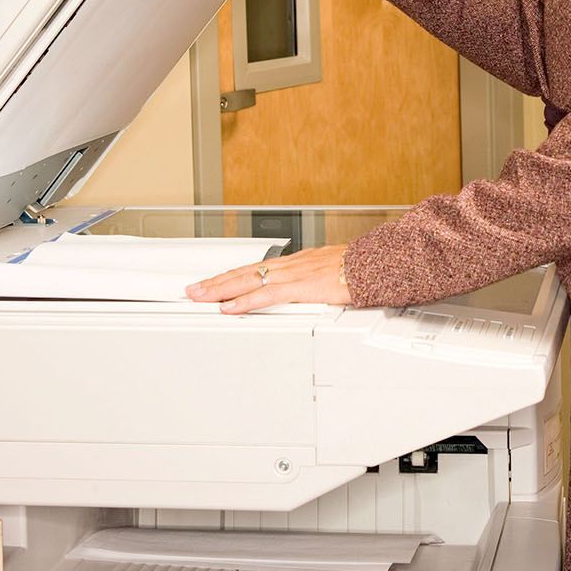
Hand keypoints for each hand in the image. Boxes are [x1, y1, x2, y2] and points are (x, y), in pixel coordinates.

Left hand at [185, 244, 351, 312]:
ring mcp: (294, 274)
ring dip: (222, 289)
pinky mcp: (302, 287)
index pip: (256, 268)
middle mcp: (291, 265)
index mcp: (297, 263)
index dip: (233, 276)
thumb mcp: (331, 273)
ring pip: (249, 280)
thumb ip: (315, 282)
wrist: (377, 264)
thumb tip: (307, 292)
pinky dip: (245, 301)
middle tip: (193, 290)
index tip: (214, 282)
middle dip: (217, 282)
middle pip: (245, 272)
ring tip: (201, 297)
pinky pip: (267, 294)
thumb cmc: (361, 269)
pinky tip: (230, 307)